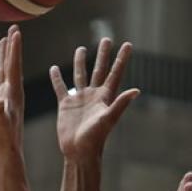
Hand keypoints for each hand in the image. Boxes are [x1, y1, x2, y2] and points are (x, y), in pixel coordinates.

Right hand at [0, 25, 25, 159]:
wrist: (6, 154)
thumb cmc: (5, 140)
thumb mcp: (2, 125)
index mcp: (14, 93)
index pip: (14, 67)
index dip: (15, 49)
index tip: (16, 31)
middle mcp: (12, 93)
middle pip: (11, 64)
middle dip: (12, 46)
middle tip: (14, 27)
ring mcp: (4, 99)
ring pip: (3, 72)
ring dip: (2, 56)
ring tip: (2, 40)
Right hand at [51, 38, 140, 161]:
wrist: (79, 151)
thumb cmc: (95, 138)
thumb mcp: (109, 119)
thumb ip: (121, 103)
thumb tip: (137, 90)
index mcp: (105, 97)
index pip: (115, 73)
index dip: (122, 59)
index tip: (128, 44)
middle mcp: (93, 95)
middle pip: (99, 69)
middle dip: (103, 54)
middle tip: (106, 39)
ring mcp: (79, 99)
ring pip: (80, 75)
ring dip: (80, 61)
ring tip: (81, 48)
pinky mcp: (65, 105)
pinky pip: (60, 88)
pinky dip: (57, 78)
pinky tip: (54, 68)